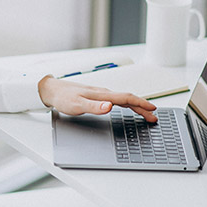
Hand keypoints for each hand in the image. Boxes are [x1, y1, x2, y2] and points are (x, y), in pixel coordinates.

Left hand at [38, 76, 157, 121]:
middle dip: (142, 107)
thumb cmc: (63, 98)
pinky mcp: (96, 96)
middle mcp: (103, 93)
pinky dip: (126, 104)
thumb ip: (94, 107)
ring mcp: (100, 94)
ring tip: (145, 113)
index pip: (126, 98)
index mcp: (102, 95)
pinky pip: (116, 99)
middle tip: (154, 115)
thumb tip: (110, 106)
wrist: (52, 90)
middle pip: (128, 99)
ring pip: (123, 99)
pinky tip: (126, 107)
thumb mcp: (77, 105)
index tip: (152, 109)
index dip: (141, 104)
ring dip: (136, 106)